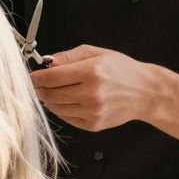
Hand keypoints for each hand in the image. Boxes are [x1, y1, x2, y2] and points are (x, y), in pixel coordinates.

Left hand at [30, 45, 162, 131]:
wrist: (146, 92)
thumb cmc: (121, 70)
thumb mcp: (96, 53)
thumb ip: (68, 56)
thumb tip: (46, 62)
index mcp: (91, 72)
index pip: (51, 77)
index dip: (37, 77)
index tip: (33, 76)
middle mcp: (91, 94)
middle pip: (49, 95)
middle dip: (40, 89)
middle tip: (40, 84)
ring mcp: (92, 112)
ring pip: (55, 108)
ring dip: (50, 100)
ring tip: (57, 91)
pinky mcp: (93, 125)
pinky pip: (66, 118)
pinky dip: (62, 109)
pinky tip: (70, 100)